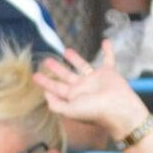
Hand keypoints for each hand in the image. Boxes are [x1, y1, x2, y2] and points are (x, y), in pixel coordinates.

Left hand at [33, 46, 149, 136]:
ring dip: (75, 58)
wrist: (118, 108)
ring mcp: (95, 79)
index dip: (45, 82)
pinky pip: (108, 59)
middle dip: (56, 68)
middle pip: (66, 75)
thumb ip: (55, 103)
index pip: (55, 88)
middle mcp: (82, 87)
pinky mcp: (108, 73)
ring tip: (66, 50)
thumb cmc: (93, 111)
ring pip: (82, 66)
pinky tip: (106, 41)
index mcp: (72, 97)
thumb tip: (46, 93)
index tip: (35, 76)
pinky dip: (108, 51)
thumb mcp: (68, 111)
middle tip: (46, 60)